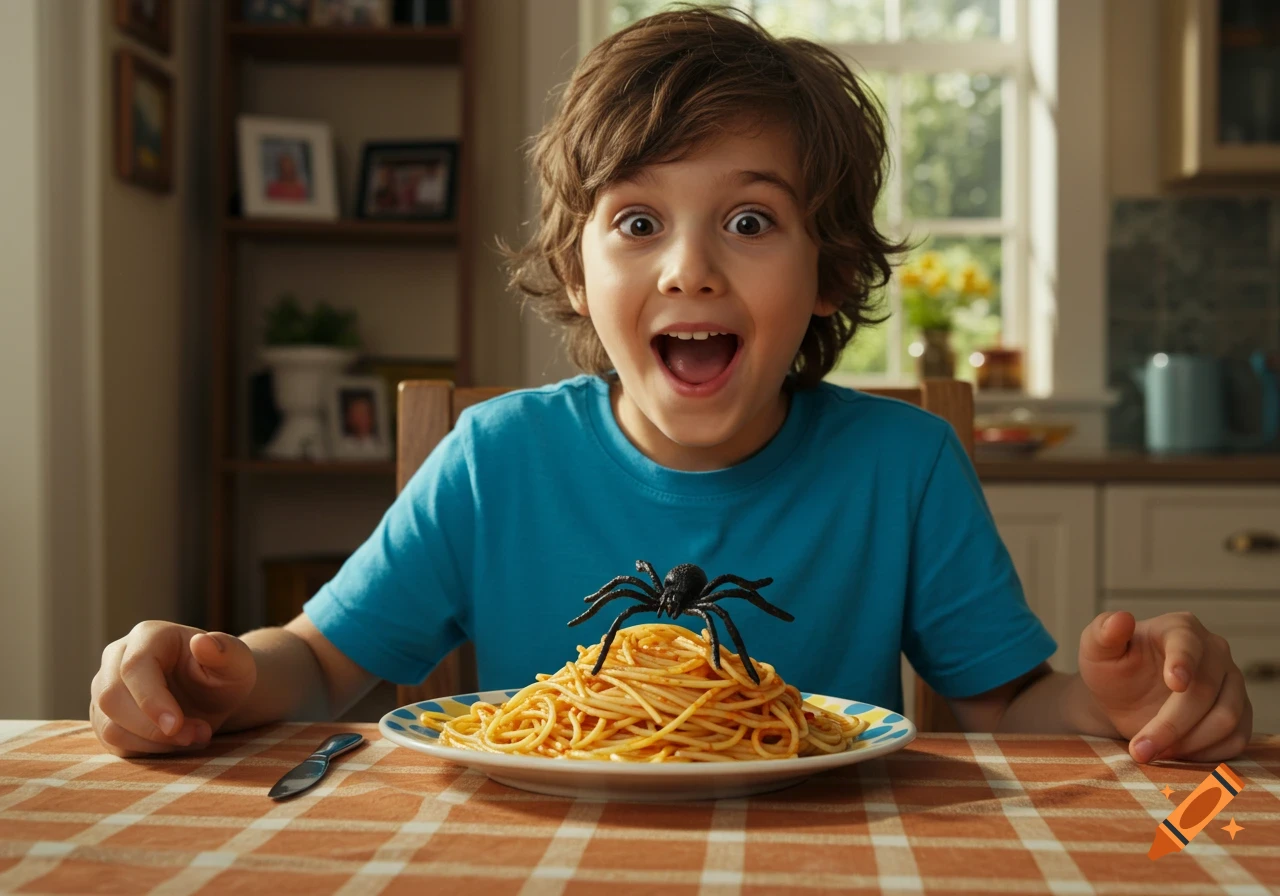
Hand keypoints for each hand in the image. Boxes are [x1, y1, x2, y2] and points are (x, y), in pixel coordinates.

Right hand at [90, 622, 256, 756]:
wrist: (214, 694)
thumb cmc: (225, 673)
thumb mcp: (237, 662)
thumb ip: (227, 650)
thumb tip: (202, 642)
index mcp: (149, 635)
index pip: (134, 667)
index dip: (150, 700)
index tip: (175, 725)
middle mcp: (118, 657)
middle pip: (111, 697)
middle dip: (153, 727)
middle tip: (198, 735)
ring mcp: (105, 687)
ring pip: (108, 724)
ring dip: (152, 742)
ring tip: (193, 737)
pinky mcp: (104, 716)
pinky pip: (111, 742)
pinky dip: (145, 750)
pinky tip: (175, 744)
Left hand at [1078, 610, 1251, 763]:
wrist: (1126, 698)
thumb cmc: (1112, 669)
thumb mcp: (1096, 650)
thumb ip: (1103, 633)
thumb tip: (1120, 618)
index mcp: (1180, 628)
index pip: (1187, 644)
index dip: (1183, 663)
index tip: (1175, 684)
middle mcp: (1214, 651)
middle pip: (1204, 692)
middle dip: (1170, 726)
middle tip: (1139, 750)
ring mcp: (1232, 682)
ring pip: (1225, 719)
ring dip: (1188, 744)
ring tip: (1151, 752)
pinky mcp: (1240, 712)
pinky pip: (1236, 739)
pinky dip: (1207, 754)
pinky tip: (1175, 755)